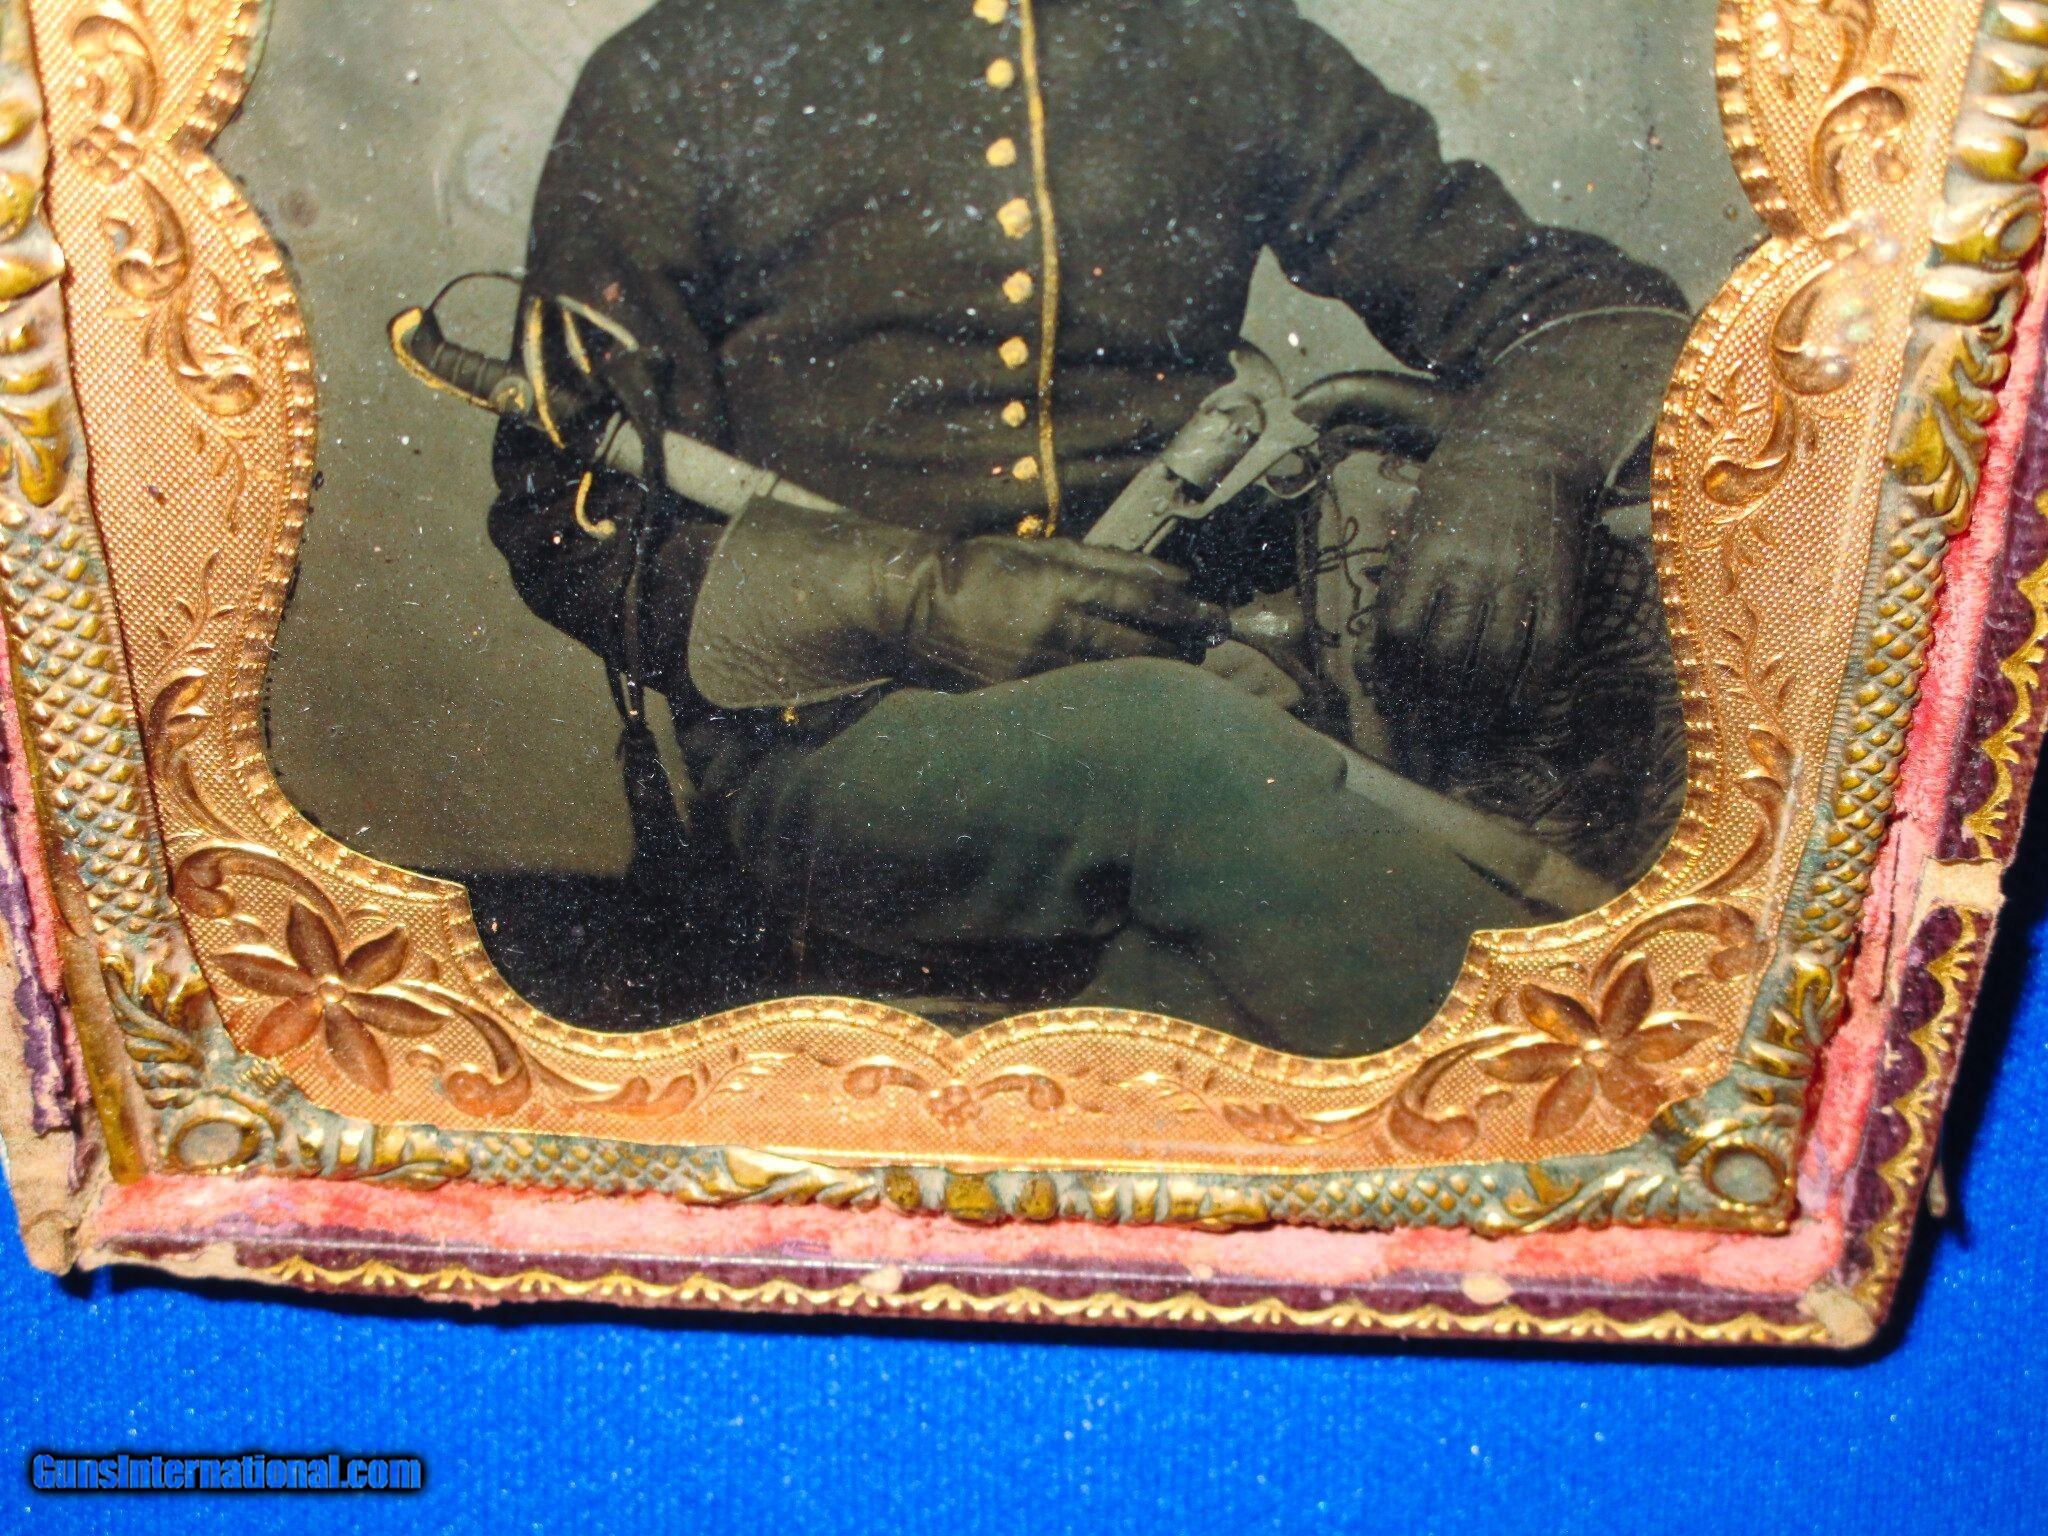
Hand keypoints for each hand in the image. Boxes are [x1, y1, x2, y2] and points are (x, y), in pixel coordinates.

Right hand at [898, 537, 1226, 684]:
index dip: (1184, 609)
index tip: (1215, 615)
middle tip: (1208, 645)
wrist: (915, 605)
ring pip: (1114, 676)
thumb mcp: (1043, 551)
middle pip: (1136, 645)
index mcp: (1058, 584)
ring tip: (1181, 664)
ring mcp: (1036, 666)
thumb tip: (1173, 575)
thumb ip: (1108, 562)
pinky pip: (1079, 694)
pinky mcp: (1019, 694)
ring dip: (1154, 672)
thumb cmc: (981, 568)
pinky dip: (1112, 690)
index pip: (1139, 598)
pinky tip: (1131, 688)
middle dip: (1180, 647)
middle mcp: (1051, 628)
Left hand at [1369, 432, 1598, 723]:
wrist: (1529, 447)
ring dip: (1476, 706)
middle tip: (1430, 727)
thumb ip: (1395, 596)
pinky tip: (1516, 707)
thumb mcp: (1413, 533)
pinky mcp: (1559, 586)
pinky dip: (1529, 689)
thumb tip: (1370, 665)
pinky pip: (1545, 651)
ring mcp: (1519, 578)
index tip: (1392, 700)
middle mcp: (1471, 569)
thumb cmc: (1457, 494)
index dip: (1391, 676)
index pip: (1398, 633)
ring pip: (1493, 661)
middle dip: (1432, 703)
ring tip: (1466, 726)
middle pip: (1444, 656)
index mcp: (1426, 554)